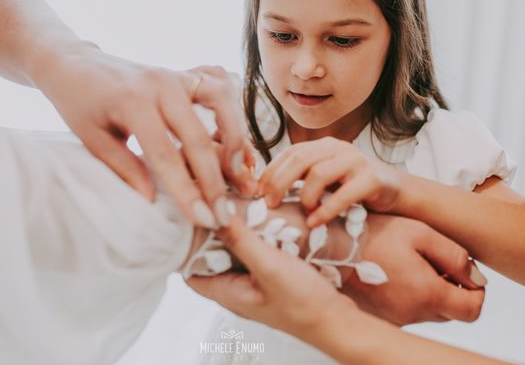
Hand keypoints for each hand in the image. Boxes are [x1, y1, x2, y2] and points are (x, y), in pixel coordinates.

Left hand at [37, 47, 256, 227]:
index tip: (204, 220)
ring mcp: (176, 74)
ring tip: (239, 173)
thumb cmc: (80, 103)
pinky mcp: (185, 72)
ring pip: (222, 102)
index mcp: (133, 103)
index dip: (187, 191)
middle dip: (216, 180)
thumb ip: (124, 167)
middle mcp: (162, 85)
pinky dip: (232, 109)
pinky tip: (233, 136)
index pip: (166, 156)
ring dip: (235, 138)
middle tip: (224, 213)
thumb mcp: (92, 138)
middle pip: (199, 137)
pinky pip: (218, 85)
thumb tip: (153, 200)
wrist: (76, 64)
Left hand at [187, 215, 357, 343]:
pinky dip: (255, 236)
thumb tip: (216, 213)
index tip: (189, 217)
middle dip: (211, 232)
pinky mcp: (271, 277)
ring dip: (235, 231)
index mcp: (227, 293)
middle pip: (211, 257)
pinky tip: (262, 220)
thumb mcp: (269, 266)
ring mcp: (255, 283)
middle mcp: (237, 289)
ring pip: (234, 253)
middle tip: (214, 204)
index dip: (184, 245)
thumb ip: (241, 241)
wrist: (339, 321)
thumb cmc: (305, 305)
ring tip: (235, 206)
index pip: (189, 269)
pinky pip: (255, 252)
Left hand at [259, 137, 401, 226]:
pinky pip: (344, 194)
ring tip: (303, 213)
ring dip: (305, 197)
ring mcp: (355, 161)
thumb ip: (302, 178)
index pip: (289, 153)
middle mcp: (337, 148)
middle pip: (299, 159)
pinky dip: (326, 210)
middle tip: (270, 205)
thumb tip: (265, 191)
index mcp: (323, 146)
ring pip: (319, 173)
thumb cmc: (354, 188)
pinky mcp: (371, 179)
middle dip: (279, 182)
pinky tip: (315, 223)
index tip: (257, 193)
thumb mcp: (326, 179)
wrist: (398, 192)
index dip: (270, 172)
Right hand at [343, 214, 486, 324]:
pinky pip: (407, 312)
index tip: (466, 274)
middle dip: (451, 289)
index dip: (477, 292)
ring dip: (428, 292)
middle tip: (434, 262)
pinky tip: (394, 273)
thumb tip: (477, 278)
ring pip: (427, 312)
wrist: (331, 246)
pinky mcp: (380, 318)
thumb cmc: (373, 235)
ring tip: (409, 263)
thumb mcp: (420, 232)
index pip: (472, 310)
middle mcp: (412, 314)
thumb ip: (455, 255)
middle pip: (451, 312)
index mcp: (427, 293)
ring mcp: (394, 319)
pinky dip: (408, 297)